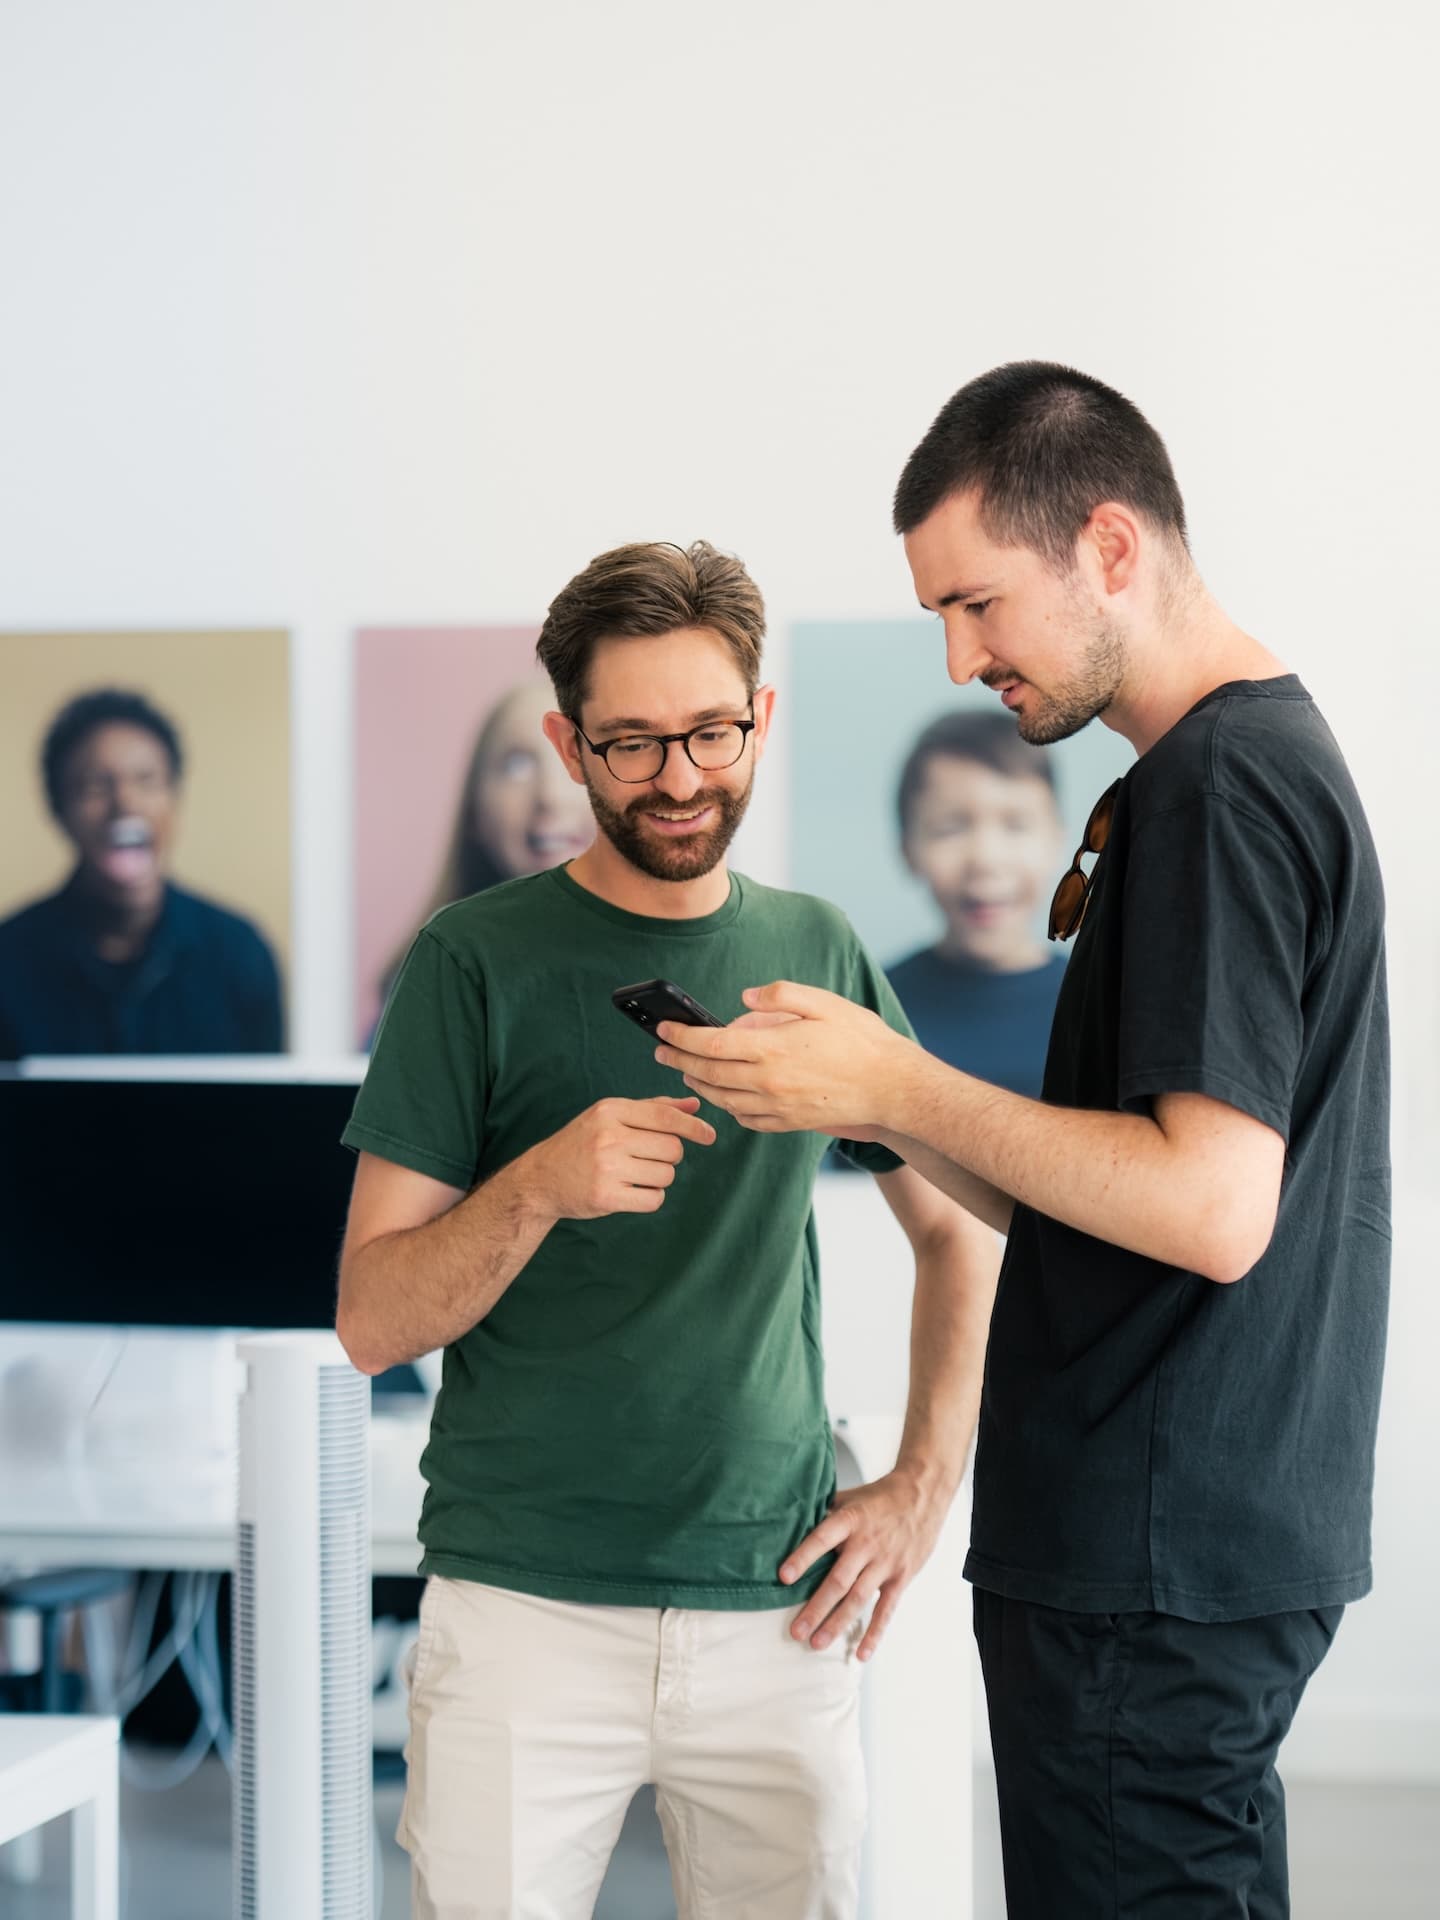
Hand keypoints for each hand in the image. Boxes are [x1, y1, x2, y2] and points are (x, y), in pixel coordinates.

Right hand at [521, 1096, 714, 1220]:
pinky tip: (631, 1191)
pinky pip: (653, 1199)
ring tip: (636, 1175)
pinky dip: (650, 1197)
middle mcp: (608, 1136)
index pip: (665, 1117)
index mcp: (610, 1111)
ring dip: (660, 1178)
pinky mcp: (606, 1197)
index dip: (693, 1128)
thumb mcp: (611, 1116)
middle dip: (671, 1156)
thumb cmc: (582, 1143)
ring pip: (666, 1175)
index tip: (710, 1135)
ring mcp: (606, 1168)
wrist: (541, 1178)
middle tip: (650, 1158)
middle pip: (672, 1148)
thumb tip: (694, 1106)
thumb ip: (653, 1109)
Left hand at [654, 981, 909, 1136]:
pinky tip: (724, 1096)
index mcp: (772, 1049)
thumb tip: (743, 1000)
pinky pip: (746, 1118)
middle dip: (678, 1061)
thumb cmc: (861, 1040)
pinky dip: (727, 1107)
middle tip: (660, 1051)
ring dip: (698, 1085)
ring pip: (722, 1099)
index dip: (681, 1037)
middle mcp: (769, 1082)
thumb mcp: (823, 1002)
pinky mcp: (789, 1123)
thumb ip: (779, 996)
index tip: (663, 1029)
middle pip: (708, 1074)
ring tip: (686, 1072)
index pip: (710, 1044)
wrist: (892, 1087)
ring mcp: (778, 1107)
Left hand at [781, 1469, 950, 1662]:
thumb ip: (823, 1513)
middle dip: (816, 1607)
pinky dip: (874, 1633)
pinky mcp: (900, 1577)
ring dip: (837, 1623)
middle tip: (796, 1630)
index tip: (783, 1577)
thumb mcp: (849, 1497)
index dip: (803, 1558)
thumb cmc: (878, 1498)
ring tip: (816, 1643)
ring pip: (858, 1598)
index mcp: (850, 1520)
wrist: (922, 1495)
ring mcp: (885, 1563)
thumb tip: (789, 1524)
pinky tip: (861, 1653)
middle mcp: (867, 1543)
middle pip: (838, 1580)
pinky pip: (886, 1610)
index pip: (822, 1539)